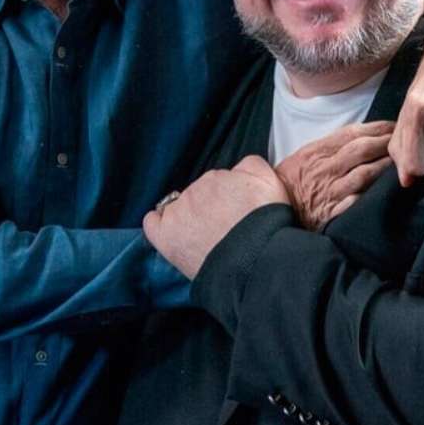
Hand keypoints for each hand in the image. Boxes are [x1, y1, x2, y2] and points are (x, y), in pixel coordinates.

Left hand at [143, 156, 289, 278]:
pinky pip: (152, 223)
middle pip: (200, 196)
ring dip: (190, 219)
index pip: (218, 183)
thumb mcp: (271, 181)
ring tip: (207, 240)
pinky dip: (159, 225)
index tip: (236, 213)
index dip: (228, 199)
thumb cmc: (266, 225)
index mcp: (219, 176)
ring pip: (180, 208)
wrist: (253, 260)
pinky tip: (171, 235)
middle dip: (210, 209)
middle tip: (226, 230)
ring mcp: (178, 212)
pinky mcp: (165, 235)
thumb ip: (252, 165)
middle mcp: (196, 189)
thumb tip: (240, 166)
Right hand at [275, 121, 392, 229]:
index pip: (351, 133)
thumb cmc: (293, 180)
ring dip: (386, 167)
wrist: (272, 209)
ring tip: (402, 163)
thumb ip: (330, 145)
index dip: (376, 128)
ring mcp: (330, 191)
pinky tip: (388, 191)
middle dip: (386, 143)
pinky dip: (373, 195)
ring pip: (364, 174)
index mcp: (317, 151)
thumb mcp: (306, 155)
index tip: (393, 125)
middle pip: (361, 150)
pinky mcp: (333, 212)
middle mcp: (324, 169)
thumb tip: (362, 134)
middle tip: (404, 141)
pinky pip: (357, 202)